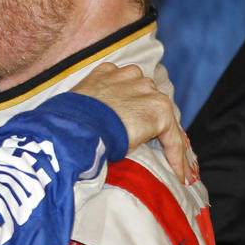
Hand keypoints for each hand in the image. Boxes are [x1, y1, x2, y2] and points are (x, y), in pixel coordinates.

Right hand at [70, 62, 195, 182]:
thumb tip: (89, 127)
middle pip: (147, 96)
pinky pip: (172, 137)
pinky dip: (176, 155)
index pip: (128, 85)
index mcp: (106, 72)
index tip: (131, 120)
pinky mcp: (158, 110)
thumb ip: (91, 107)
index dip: (131, 103)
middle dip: (147, 117)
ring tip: (168, 162)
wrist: (75, 127)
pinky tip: (177, 172)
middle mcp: (129, 76)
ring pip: (163, 117)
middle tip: (149, 144)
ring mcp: (146, 91)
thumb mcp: (76, 105)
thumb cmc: (67, 121)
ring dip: (164, 138)